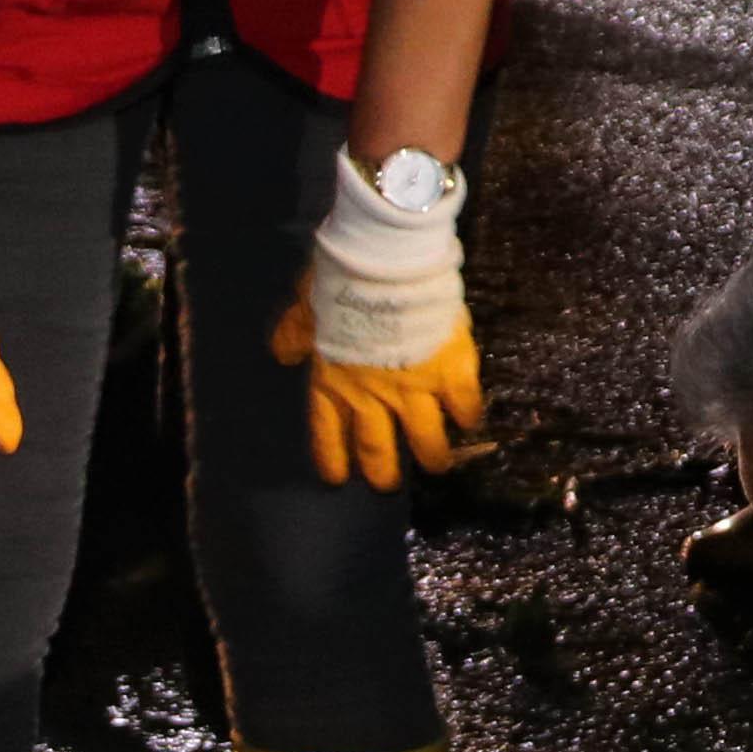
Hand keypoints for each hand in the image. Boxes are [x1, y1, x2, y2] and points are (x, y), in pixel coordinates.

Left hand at [275, 150, 480, 488]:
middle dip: (381, 471)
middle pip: (376, 445)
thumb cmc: (341, 280)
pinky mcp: (450, 373)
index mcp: (334, 381)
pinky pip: (463, 404)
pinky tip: (470, 421)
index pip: (327, 430)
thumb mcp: (305, 304)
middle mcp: (372, 396)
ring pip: (425, 437)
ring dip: (430, 455)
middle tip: (387, 486)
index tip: (338, 479)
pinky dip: (467, 415)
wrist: (388, 265)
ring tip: (437, 467)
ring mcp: (414, 389)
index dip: (332, 456)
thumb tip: (282, 354)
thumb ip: (295, 332)